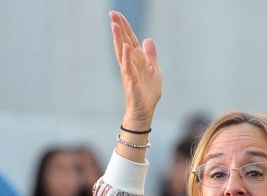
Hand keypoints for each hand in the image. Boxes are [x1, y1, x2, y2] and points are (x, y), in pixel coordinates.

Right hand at [110, 11, 161, 129]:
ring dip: (119, 38)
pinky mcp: (132, 81)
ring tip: (115, 25)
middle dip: (119, 28)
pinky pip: (128, 67)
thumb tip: (148, 39)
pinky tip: (126, 47)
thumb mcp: (154, 69)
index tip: (117, 14)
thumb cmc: (147, 92)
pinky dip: (127, 57)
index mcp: (137, 59)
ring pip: (123, 52)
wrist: (145, 111)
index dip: (125, 27)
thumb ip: (151, 55)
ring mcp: (130, 72)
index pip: (130, 39)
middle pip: (124, 42)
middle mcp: (131, 63)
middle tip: (112, 13)